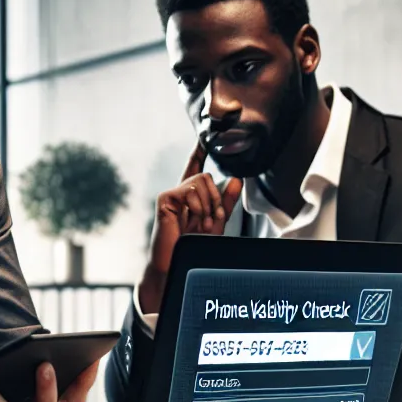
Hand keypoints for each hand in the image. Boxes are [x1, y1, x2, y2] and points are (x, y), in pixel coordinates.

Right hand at [137, 141, 243, 314]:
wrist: (176, 265)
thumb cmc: (193, 247)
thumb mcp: (215, 223)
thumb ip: (225, 202)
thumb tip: (236, 179)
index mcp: (191, 196)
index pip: (196, 168)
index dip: (200, 152)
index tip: (205, 136)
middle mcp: (180, 192)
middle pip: (205, 176)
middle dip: (216, 198)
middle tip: (212, 220)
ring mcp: (171, 195)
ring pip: (200, 182)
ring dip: (208, 205)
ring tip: (201, 225)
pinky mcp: (165, 199)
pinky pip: (190, 190)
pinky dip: (198, 207)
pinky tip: (191, 222)